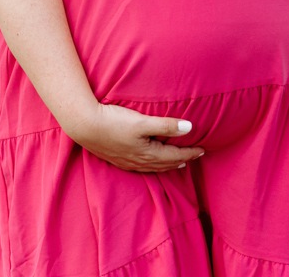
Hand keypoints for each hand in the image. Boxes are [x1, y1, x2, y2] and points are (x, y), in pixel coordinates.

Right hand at [66, 103, 204, 171]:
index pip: (175, 155)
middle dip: (182, 159)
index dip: (190, 152)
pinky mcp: (119, 158)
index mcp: (148, 153)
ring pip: (154, 167)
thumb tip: (190, 128)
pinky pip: (142, 167)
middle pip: (166, 163)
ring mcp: (128, 162)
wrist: (85, 126)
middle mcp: (139, 161)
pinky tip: (150, 162)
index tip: (203, 150)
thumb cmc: (114, 122)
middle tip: (195, 156)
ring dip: (168, 164)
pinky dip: (153, 165)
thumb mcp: (142, 122)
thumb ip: (166, 125)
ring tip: (178, 162)